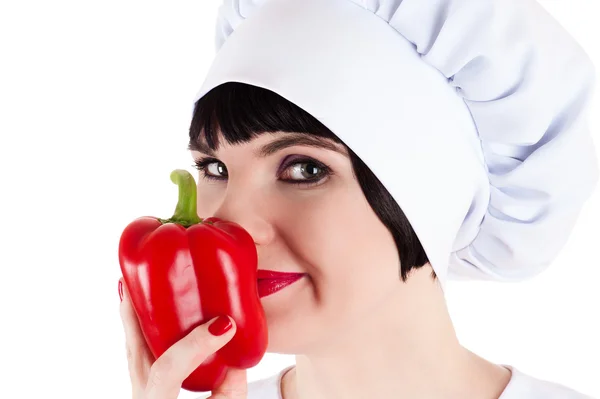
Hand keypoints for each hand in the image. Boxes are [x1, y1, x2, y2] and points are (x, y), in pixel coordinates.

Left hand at [119, 278, 247, 398]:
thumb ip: (229, 393)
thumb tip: (239, 361)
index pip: (169, 369)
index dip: (197, 344)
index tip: (224, 326)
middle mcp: (141, 392)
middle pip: (132, 343)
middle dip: (134, 308)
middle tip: (141, 273)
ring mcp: (137, 385)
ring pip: (131, 341)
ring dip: (134, 311)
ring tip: (138, 280)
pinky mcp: (141, 381)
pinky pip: (138, 347)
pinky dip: (142, 324)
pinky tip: (151, 309)